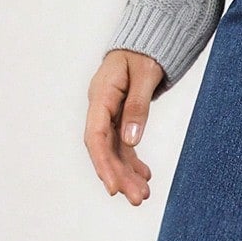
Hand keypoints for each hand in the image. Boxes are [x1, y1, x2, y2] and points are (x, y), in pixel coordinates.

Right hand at [84, 49, 165, 204]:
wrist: (145, 41)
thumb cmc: (144, 52)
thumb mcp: (145, 73)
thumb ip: (138, 106)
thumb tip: (131, 141)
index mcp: (101, 95)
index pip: (96, 136)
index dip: (102, 163)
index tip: (113, 187)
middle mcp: (100, 108)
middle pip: (105, 149)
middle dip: (119, 176)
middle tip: (138, 199)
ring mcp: (109, 114)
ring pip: (114, 151)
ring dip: (127, 174)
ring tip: (144, 195)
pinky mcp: (119, 118)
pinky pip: (123, 145)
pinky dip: (133, 162)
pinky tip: (145, 177)